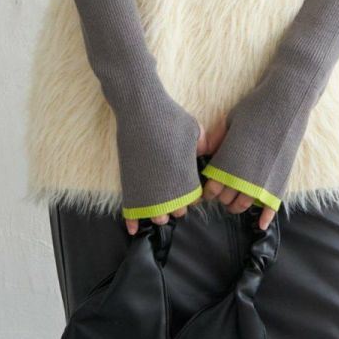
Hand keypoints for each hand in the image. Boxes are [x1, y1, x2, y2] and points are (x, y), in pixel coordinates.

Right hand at [122, 119, 210, 236]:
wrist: (141, 110)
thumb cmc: (170, 118)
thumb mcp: (194, 131)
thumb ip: (202, 145)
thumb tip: (208, 151)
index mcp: (187, 177)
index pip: (194, 200)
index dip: (192, 197)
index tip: (189, 190)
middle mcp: (169, 188)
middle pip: (176, 210)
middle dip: (177, 207)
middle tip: (174, 197)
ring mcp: (148, 188)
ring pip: (157, 215)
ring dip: (159, 214)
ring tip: (159, 209)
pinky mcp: (130, 185)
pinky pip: (132, 210)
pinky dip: (133, 220)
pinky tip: (134, 229)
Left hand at [199, 114, 276, 231]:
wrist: (285, 104)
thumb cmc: (254, 109)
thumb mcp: (228, 122)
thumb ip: (215, 140)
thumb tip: (204, 151)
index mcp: (226, 164)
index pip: (212, 190)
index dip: (208, 192)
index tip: (208, 190)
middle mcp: (242, 178)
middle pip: (226, 200)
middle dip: (221, 199)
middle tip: (221, 194)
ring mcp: (262, 183)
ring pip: (244, 205)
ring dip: (237, 206)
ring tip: (234, 202)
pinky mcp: (280, 182)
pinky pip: (271, 207)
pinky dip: (265, 217)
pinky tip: (260, 225)